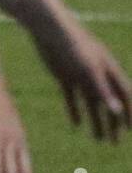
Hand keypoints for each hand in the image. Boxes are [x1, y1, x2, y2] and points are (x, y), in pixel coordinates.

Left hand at [32, 18, 131, 142]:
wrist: (49, 29)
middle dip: (113, 124)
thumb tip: (118, 111)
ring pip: (91, 103)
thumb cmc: (73, 46)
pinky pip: (72, 98)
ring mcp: (81, 76)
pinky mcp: (64, 76)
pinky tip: (76, 124)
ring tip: (98, 139)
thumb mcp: (89, 70)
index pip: (125, 96)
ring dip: (95, 121)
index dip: (129, 114)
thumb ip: (103, 90)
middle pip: (109, 103)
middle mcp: (97, 75)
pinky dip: (75, 111)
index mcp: (109, 71)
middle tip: (114, 143)